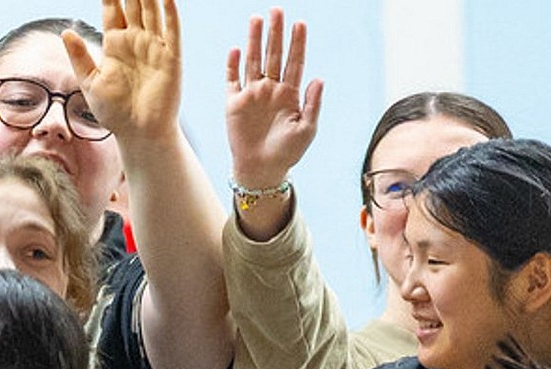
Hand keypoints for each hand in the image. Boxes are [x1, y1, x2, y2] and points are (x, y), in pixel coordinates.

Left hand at [65, 0, 184, 144]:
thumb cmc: (114, 113)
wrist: (138, 134)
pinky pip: (171, 30)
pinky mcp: (170, 57)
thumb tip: (66, 32)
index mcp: (115, 45)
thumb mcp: (90, 83)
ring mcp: (154, 47)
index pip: (112, 9)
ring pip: (152, 10)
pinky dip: (169, 12)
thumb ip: (79, 57)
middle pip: (134, 3)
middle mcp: (136, 41)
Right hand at [224, 9, 323, 190]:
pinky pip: (232, 80)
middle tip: (277, 11)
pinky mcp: (234, 104)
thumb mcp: (306, 129)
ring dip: (254, 41)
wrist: (262, 170)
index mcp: (290, 94)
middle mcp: (271, 90)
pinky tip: (236, 50)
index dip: (298, 43)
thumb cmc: (287, 152)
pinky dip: (233, 65)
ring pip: (253, 61)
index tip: (300, 23)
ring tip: (256, 19)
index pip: (294, 62)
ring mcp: (252, 95)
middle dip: (275, 33)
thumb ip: (313, 103)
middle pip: (273, 55)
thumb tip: (318, 77)